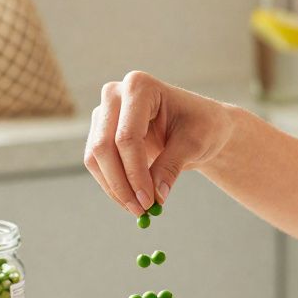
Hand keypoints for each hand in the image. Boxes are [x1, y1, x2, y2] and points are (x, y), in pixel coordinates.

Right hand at [84, 71, 233, 215]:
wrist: (199, 125)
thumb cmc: (202, 126)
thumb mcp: (194, 145)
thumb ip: (171, 167)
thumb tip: (155, 197)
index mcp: (140, 86)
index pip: (128, 136)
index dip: (135, 172)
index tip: (149, 201)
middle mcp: (115, 95)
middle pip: (104, 146)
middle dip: (122, 184)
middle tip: (141, 211)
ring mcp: (104, 113)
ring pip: (95, 158)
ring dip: (115, 189)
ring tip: (140, 210)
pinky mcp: (100, 132)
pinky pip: (97, 164)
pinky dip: (112, 186)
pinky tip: (133, 200)